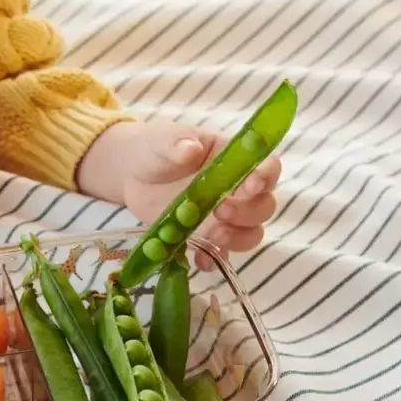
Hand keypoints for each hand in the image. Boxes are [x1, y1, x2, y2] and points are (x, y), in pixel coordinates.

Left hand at [77, 119, 280, 267]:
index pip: (267, 168)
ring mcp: (222, 217)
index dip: (266, 177)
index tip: (251, 185)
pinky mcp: (205, 236)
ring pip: (250, 233)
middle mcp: (236, 190)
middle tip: (221, 211)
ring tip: (214, 236)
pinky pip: (219, 253)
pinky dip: (213, 259)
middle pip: (263, 207)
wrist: (133, 173)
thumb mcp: (163, 141)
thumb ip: (177, 143)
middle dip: (248, 212)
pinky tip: (200, 259)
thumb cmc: (156, 148)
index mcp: (234, 161)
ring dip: (238, 239)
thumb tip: (190, 149)